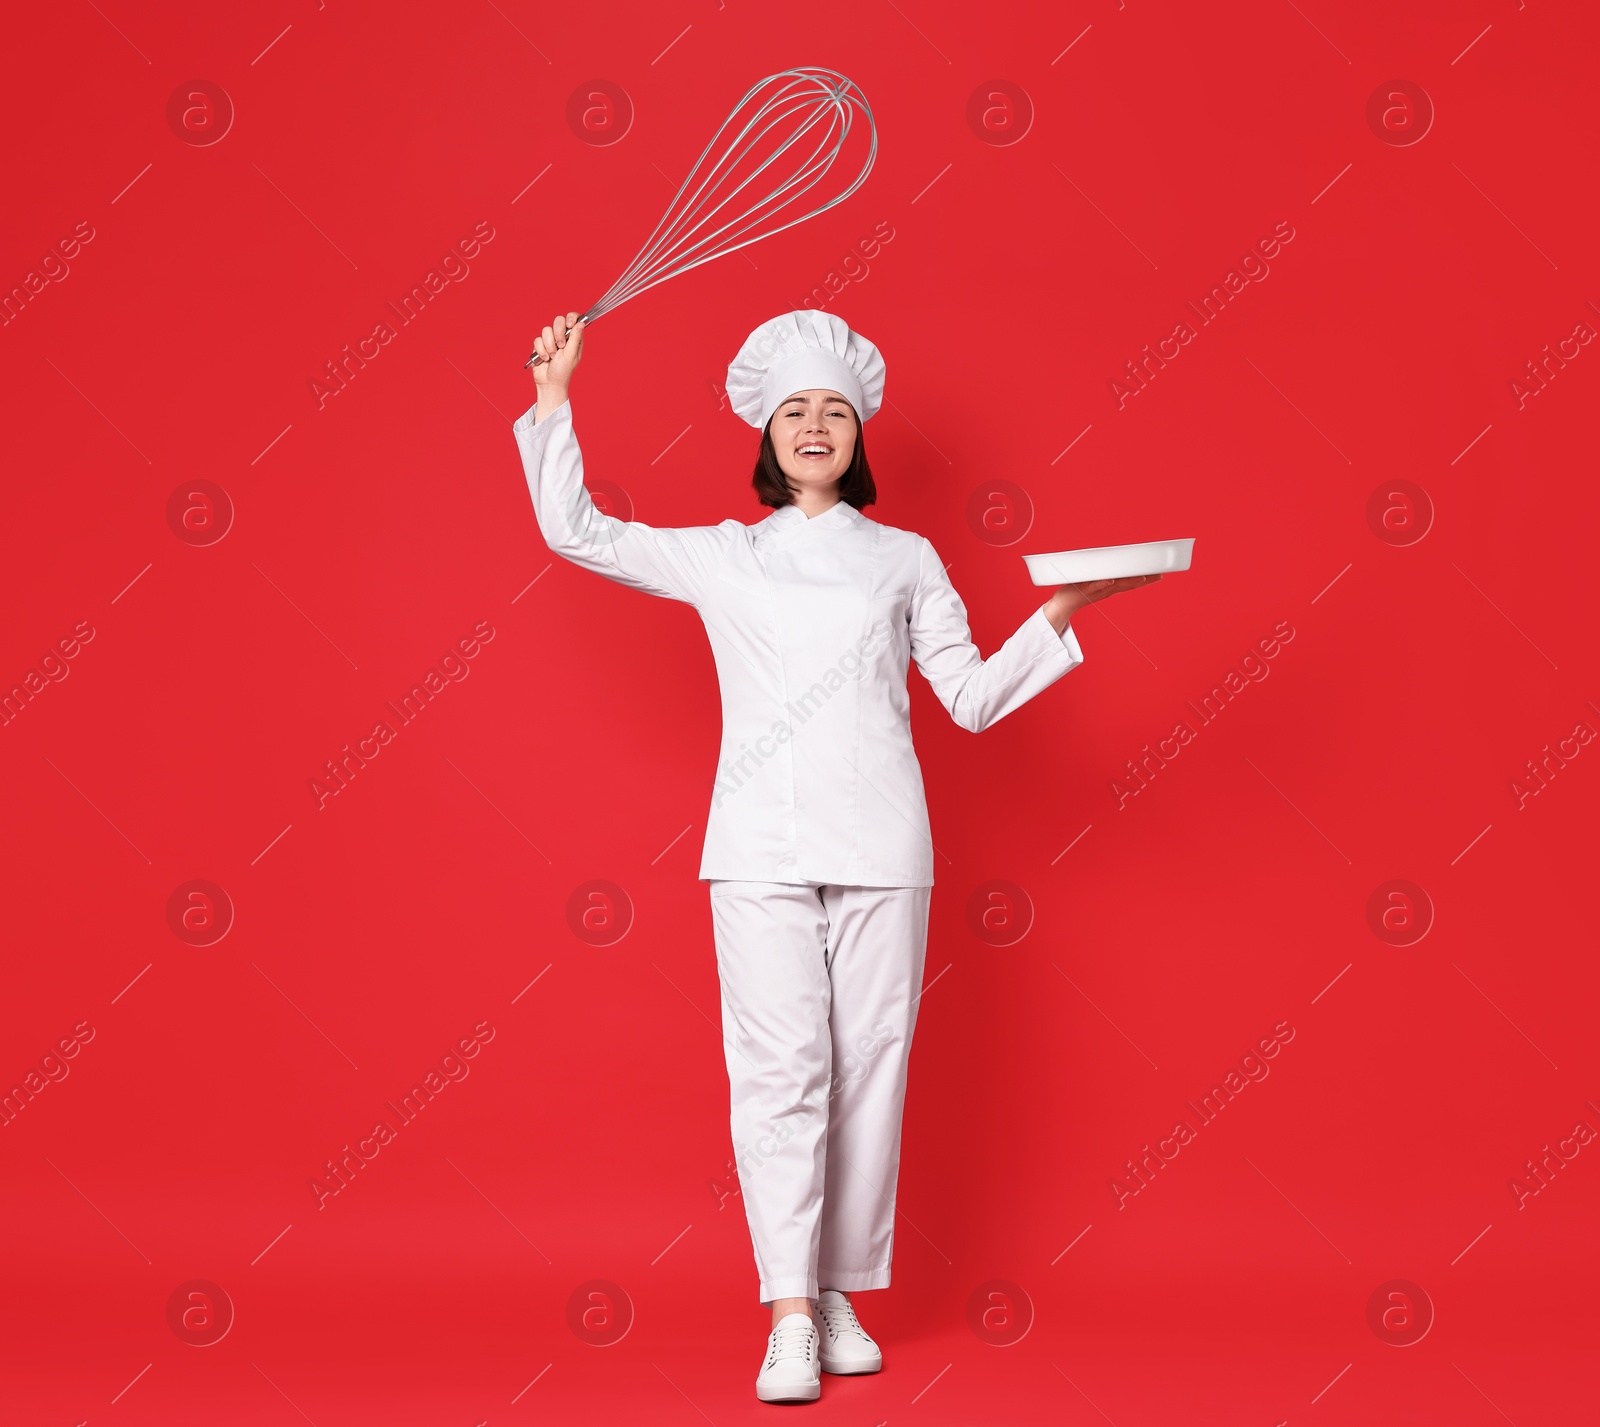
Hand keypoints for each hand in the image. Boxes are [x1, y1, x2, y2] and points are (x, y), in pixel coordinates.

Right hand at [531, 311, 584, 402]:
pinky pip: (537, 339)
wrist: (549, 383)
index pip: (573, 319)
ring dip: (549, 345)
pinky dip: (541, 350)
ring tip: (552, 357)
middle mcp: (562, 337)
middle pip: (558, 320)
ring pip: (546, 330)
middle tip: (561, 346)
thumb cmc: (563, 372)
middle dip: (558, 333)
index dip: (570, 318)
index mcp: (574, 338)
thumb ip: (575, 338)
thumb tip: (581, 323)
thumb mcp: (571, 355)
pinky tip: (545, 359)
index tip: (568, 325)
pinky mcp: (540, 345)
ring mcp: (550, 340)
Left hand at [1043, 574, 1161, 634]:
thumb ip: (1105, 574)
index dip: (1145, 579)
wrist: (1061, 604)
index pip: (1130, 582)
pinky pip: (1095, 586)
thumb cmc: (1077, 591)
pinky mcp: (1084, 590)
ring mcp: (1096, 590)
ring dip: (1129, 582)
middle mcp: (1106, 590)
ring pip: (1116, 585)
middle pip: (1128, 584)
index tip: (1160, 574)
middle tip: (1159, 575)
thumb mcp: (1095, 581)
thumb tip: (1114, 563)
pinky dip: (1104, 583)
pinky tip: (1111, 580)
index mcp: (1110, 587)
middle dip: (1144, 580)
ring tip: (1142, 578)